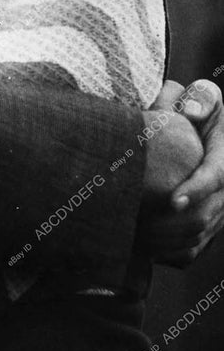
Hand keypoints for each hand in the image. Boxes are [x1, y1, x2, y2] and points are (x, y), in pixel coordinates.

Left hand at [140, 79, 223, 266]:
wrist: (207, 135)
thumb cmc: (200, 110)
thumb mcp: (205, 98)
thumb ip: (201, 98)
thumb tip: (192, 112)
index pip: (218, 176)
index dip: (197, 190)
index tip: (174, 200)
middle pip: (208, 213)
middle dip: (174, 223)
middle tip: (140, 224)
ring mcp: (221, 210)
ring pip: (200, 234)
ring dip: (169, 240)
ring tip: (135, 237)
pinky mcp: (208, 224)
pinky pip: (194, 247)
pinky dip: (170, 252)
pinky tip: (142, 248)